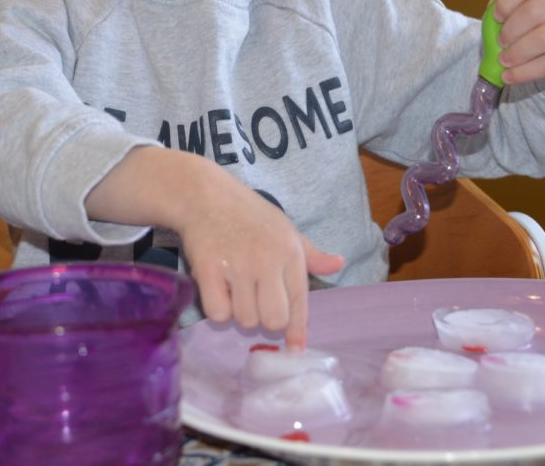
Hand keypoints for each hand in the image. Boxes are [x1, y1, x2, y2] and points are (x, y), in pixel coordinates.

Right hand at [86, 146, 342, 347]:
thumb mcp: (285, 229)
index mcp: (290, 251)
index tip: (296, 348)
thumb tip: (339, 265)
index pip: (300, 302)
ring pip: (245, 319)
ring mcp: (237, 266)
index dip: (298, 330)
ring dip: (240, 313)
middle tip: (256, 302)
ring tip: (236, 289)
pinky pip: (218, 314)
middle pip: (273, 320)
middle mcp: (267, 260)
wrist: (205, 196)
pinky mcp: (208, 270)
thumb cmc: (249, 215)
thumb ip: (311, 254)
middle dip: (265, 319)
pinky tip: (218, 289)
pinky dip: (218, 309)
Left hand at [490, 0, 544, 96]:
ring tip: (503, 61)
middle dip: (510, 29)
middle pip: (535, 10)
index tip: (495, 16)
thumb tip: (492, 5)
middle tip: (499, 42)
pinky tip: (510, 77)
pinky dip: (526, 72)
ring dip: (517, 52)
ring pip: (544, 37)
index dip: (507, 0)